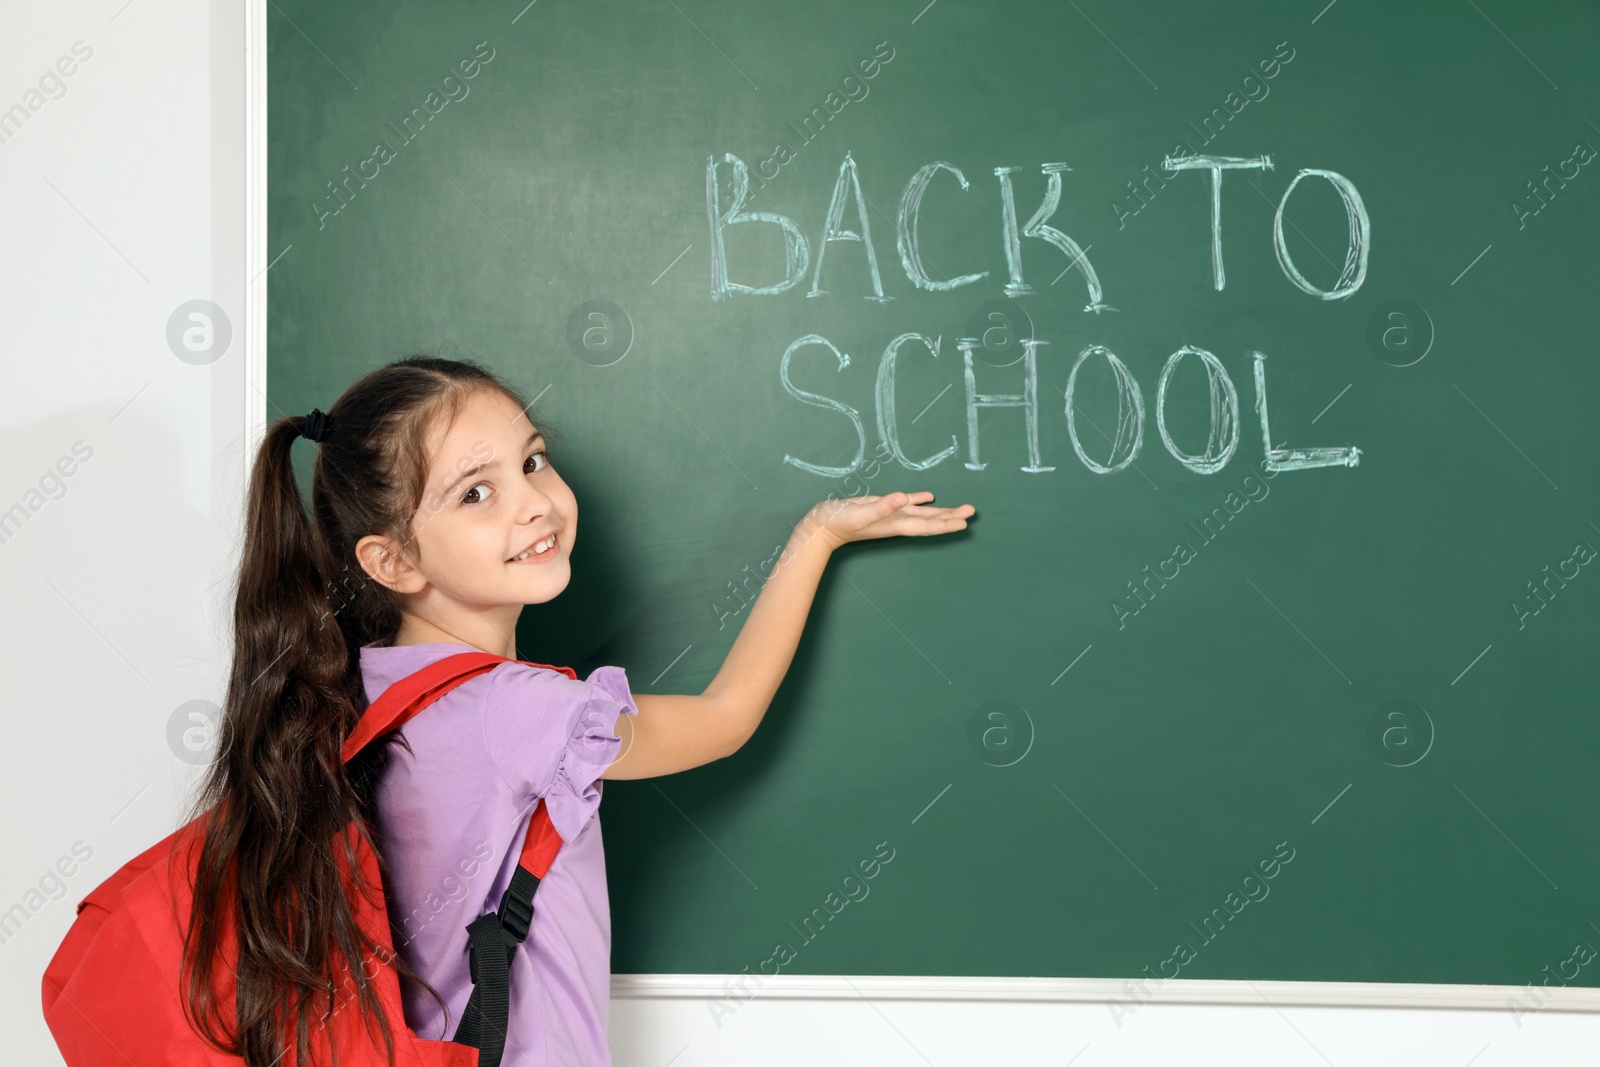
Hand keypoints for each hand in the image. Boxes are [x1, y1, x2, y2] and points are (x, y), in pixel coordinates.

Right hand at [804, 492, 974, 551]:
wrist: (822, 525)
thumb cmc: (840, 521)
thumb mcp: (861, 513)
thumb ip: (882, 506)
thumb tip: (905, 498)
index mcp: (896, 524)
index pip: (927, 525)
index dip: (946, 524)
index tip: (964, 522)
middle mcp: (897, 521)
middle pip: (930, 521)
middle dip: (951, 517)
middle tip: (971, 511)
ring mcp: (891, 514)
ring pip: (922, 513)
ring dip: (941, 511)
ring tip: (960, 508)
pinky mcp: (884, 506)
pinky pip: (907, 504)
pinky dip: (921, 500)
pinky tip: (930, 497)